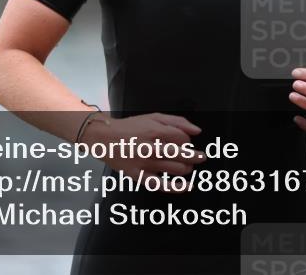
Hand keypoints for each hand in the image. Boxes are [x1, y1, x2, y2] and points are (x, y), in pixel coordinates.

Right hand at [82, 112, 205, 190]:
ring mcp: (145, 163)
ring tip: (188, 167)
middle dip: (195, 156)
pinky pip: (159, 185)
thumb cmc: (130, 128)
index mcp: (156, 131)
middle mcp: (151, 147)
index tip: (186, 144)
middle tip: (200, 157)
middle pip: (182, 154)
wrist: (105, 138)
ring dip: (187, 168)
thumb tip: (197, 131)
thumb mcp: (154, 117)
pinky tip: (185, 187)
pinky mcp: (138, 176)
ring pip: (175, 169)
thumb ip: (177, 122)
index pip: (183, 139)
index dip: (188, 142)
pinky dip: (175, 187)